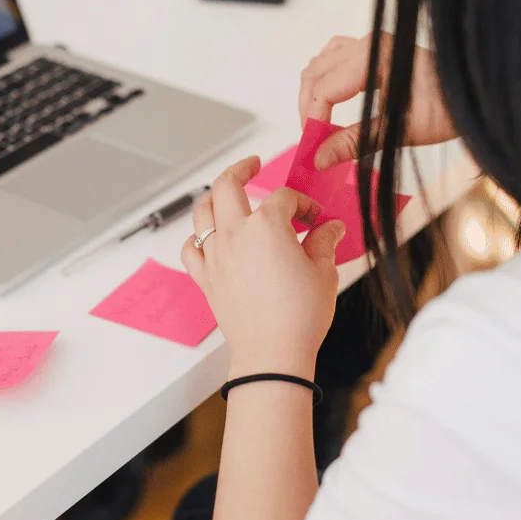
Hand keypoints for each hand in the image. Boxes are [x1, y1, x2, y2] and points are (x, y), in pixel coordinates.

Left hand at [181, 156, 346, 377]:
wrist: (273, 355)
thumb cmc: (300, 316)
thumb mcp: (324, 272)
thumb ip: (325, 241)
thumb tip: (330, 227)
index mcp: (267, 226)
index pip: (284, 198)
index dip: (302, 203)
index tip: (314, 218)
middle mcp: (235, 234)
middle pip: (227, 185)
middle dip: (241, 168)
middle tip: (253, 164)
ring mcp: (215, 255)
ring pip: (202, 211)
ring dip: (214, 197)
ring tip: (227, 193)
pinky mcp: (205, 278)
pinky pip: (190, 249)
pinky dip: (196, 238)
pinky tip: (207, 238)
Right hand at [299, 32, 456, 168]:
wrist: (475, 95)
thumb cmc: (446, 111)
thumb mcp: (400, 132)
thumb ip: (355, 142)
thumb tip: (319, 159)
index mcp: (375, 56)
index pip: (325, 88)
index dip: (312, 120)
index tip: (312, 149)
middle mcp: (369, 41)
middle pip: (316, 73)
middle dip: (308, 109)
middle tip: (313, 142)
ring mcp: (371, 42)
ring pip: (320, 63)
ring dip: (313, 93)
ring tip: (319, 126)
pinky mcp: (374, 48)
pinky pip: (334, 57)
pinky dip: (325, 79)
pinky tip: (330, 102)